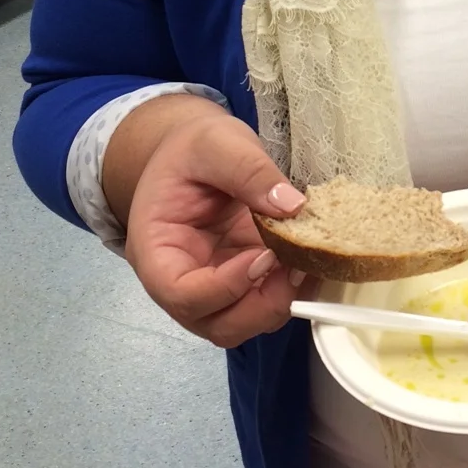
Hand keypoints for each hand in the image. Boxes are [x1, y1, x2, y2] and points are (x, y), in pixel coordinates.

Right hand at [123, 104, 308, 347]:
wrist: (194, 152)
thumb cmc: (192, 148)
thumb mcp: (215, 143)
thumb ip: (248, 170)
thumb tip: (292, 206)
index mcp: (156, 250)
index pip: (180, 294)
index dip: (224, 287)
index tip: (264, 256)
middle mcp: (182, 280)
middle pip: (217, 324)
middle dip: (262, 305)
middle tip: (297, 266)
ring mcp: (215, 287)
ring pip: (246, 322)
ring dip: (282, 301)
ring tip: (308, 260)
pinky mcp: (245, 282)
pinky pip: (267, 302)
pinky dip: (293, 290)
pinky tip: (312, 259)